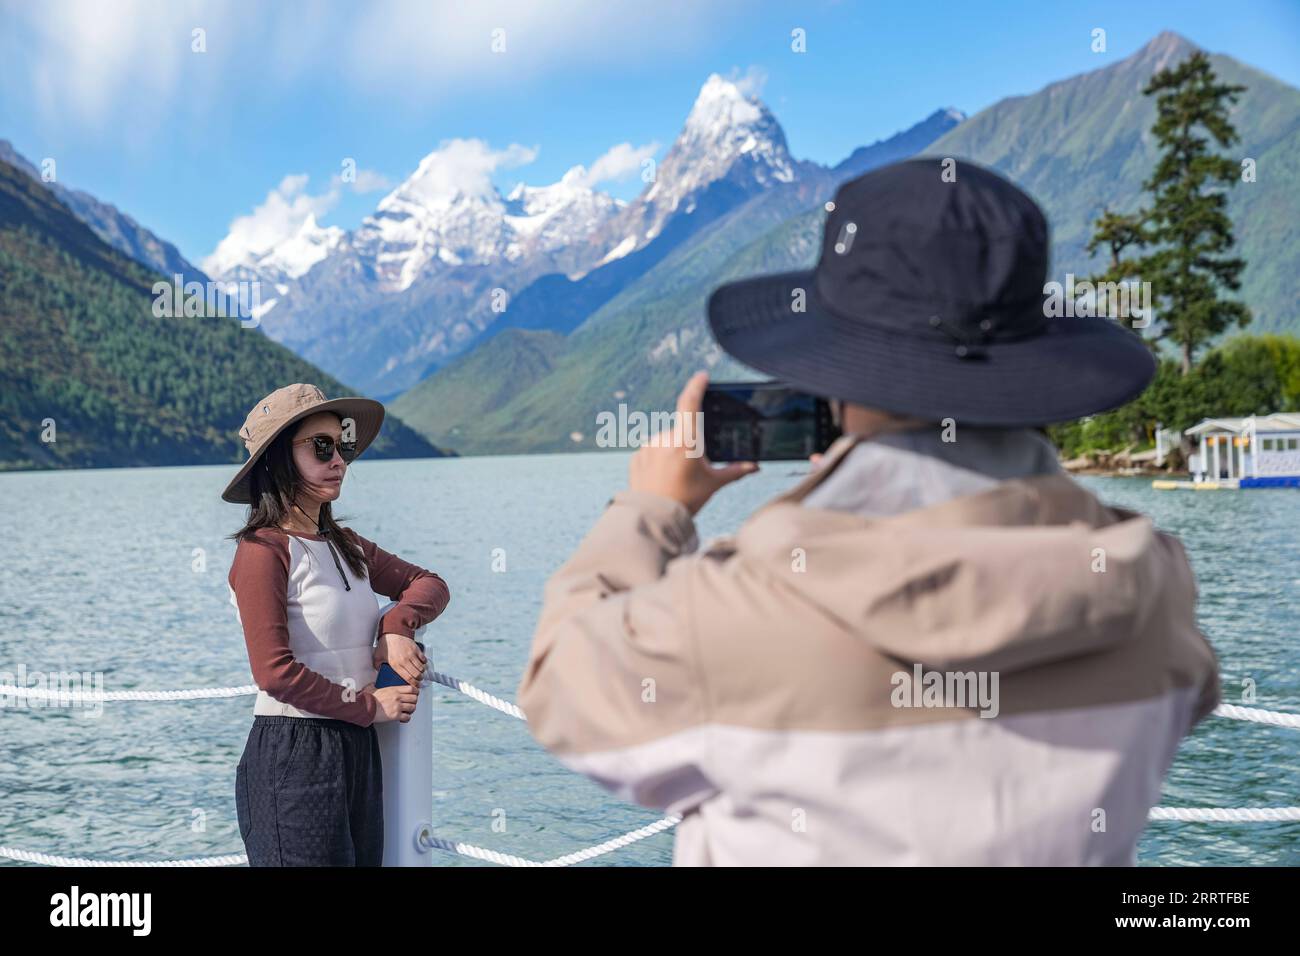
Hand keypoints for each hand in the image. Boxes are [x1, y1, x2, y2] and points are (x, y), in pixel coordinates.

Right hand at [362, 682, 418, 722]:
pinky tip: (403, 718)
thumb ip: (380, 686)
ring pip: (412, 707)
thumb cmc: (368, 699)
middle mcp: (398, 697)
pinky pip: (407, 717)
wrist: (365, 708)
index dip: (415, 691)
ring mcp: (397, 706)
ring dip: (411, 710)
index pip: (411, 688)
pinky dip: (407, 718)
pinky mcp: (395, 715)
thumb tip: (374, 683)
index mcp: (394, 690)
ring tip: (407, 711)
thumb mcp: (376, 688)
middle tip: (411, 703)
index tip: (415, 694)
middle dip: (414, 701)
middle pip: (414, 698)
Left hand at [374, 633, 427, 686]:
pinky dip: (424, 663)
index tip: (415, 686)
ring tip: (420, 674)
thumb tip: (379, 673)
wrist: (393, 631)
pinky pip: (423, 659)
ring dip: (422, 672)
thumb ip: (377, 665)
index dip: (414, 684)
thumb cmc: (385, 644)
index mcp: (395, 664)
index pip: (408, 678)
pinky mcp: (416, 649)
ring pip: (421, 668)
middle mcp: (405, 660)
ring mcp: (411, 654)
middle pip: (417, 675)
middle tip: (418, 681)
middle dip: (419, 680)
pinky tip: (422, 665)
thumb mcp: (377, 656)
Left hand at [628, 371, 757, 515]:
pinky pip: (653, 453)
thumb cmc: (686, 500)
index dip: (697, 386)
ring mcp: (648, 447)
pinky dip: (660, 462)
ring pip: (667, 443)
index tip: (702, 376)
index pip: (690, 404)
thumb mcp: (714, 484)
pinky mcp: (637, 457)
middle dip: (689, 445)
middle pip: (682, 432)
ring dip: (674, 453)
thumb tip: (755, 466)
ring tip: (676, 479)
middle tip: (692, 469)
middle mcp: (664, 439)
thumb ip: (735, 471)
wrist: (654, 518)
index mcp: (685, 441)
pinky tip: (663, 480)